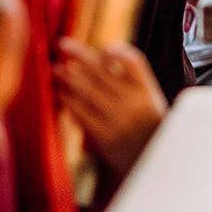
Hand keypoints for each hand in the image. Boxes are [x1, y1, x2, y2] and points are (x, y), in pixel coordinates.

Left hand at [55, 39, 166, 176]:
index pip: (133, 61)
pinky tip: (61, 95)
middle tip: (62, 43)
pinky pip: (82, 114)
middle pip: (103, 70)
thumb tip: (104, 61)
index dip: (116, 50)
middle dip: (80, 54)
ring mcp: (118, 120)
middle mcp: (134, 102)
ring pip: (89, 90)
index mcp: (148, 91)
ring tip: (55, 69)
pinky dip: (70, 102)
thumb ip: (134, 85)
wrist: (155, 168)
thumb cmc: (151, 133)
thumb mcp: (152, 104)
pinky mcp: (105, 138)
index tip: (103, 47)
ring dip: (69, 77)